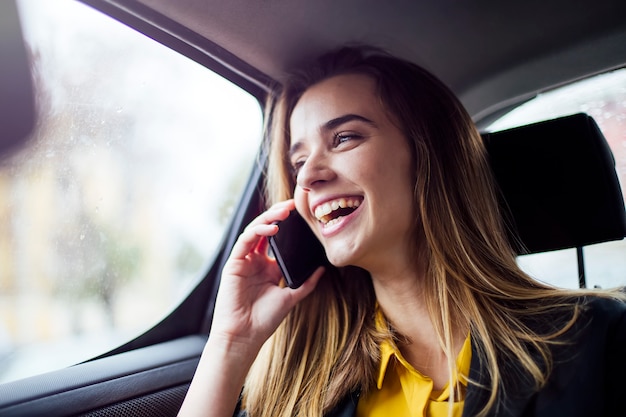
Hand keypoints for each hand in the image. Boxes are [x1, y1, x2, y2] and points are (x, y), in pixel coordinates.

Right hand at [210, 199, 323, 352]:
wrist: (245, 335)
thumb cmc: (265, 320)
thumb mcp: (291, 297)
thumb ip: (306, 283)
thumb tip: (323, 269)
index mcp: (268, 268)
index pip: (277, 240)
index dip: (287, 226)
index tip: (302, 215)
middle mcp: (255, 261)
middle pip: (265, 230)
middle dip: (278, 215)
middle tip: (293, 205)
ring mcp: (243, 261)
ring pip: (254, 230)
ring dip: (268, 218)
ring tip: (284, 212)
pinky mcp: (234, 263)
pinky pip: (245, 241)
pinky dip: (257, 231)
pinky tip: (272, 228)